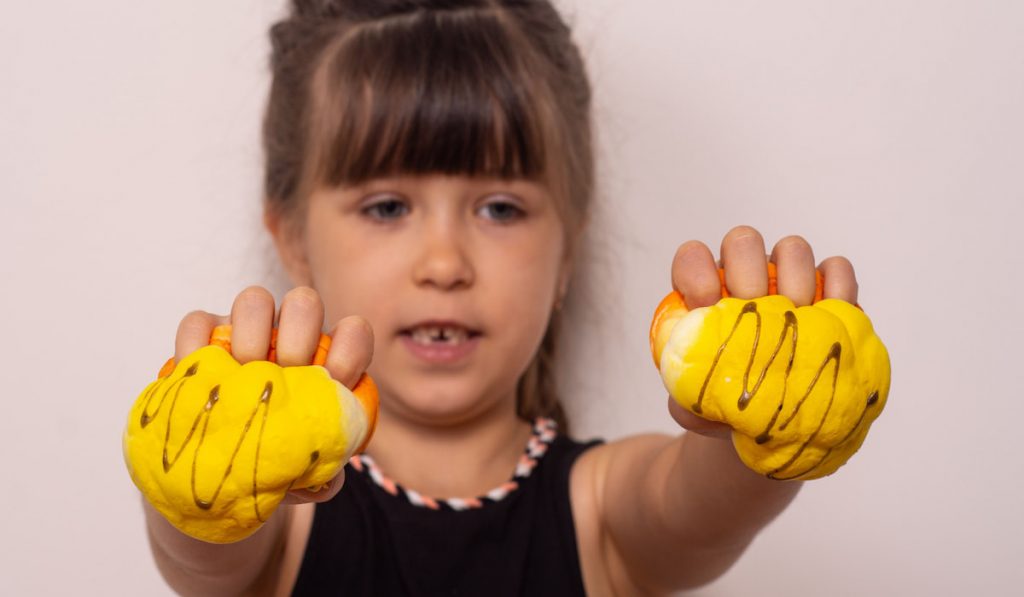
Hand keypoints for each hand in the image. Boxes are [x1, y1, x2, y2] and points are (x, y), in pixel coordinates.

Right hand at [173, 285, 373, 503]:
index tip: (337, 379)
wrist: (221, 467)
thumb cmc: (274, 460)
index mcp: (325, 361)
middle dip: (299, 332)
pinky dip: (197, 344)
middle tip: (288, 370)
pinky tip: (199, 374)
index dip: (350, 347)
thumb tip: (326, 481)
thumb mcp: (301, 474)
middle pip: (303, 301)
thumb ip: (321, 476)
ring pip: (254, 299)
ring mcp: (246, 332)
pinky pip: (199, 322)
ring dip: (252, 331)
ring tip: (245, 371)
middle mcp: (289, 337)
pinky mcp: (203, 338)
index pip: (352, 332)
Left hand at [667, 225, 858, 437]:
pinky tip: (829, 316)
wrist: (771, 418)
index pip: (693, 257)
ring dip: (795, 279)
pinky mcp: (830, 296)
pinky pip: (838, 270)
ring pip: (793, 249)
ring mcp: (789, 283)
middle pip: (745, 241)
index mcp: (706, 295)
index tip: (705, 300)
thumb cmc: (726, 401)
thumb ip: (686, 404)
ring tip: (795, 319)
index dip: (697, 268)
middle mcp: (746, 279)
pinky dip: (837, 287)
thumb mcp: (698, 406)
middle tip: (754, 306)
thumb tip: (689, 407)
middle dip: (748, 269)